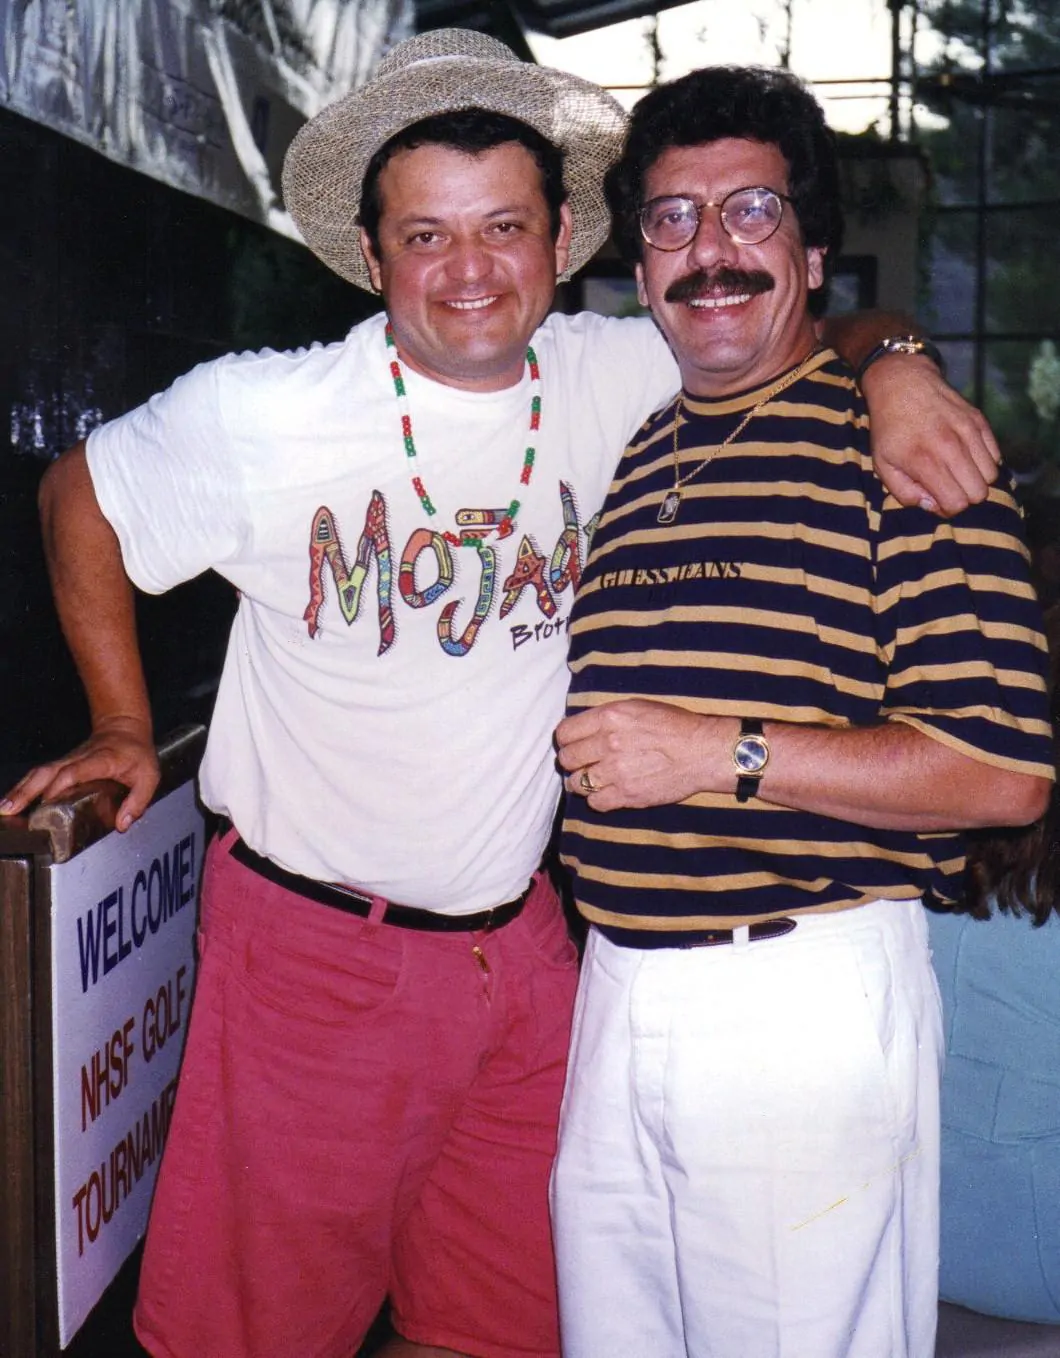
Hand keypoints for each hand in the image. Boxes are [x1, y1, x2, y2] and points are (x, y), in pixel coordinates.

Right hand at [0, 716, 159, 831]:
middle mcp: (78, 759)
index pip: (76, 771)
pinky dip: (23, 787)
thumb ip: (138, 800)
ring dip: (20, 790)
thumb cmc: (136, 753)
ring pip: (39, 773)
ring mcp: (67, 760)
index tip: (47, 801)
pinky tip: (11, 802)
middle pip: (48, 772)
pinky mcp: (61, 765)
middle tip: (11, 809)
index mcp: (100, 761)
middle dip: (28, 790)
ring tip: (4, 809)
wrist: (124, 727)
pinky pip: (39, 775)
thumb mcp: (149, 776)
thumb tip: (122, 824)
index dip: (60, 784)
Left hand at [556, 700, 732, 809]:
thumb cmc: (673, 726)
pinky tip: (608, 793)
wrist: (702, 751)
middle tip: (584, 762)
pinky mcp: (627, 795)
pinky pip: (595, 803)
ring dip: (582, 782)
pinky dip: (597, 800)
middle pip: (567, 758)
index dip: (565, 740)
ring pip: (576, 783)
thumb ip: (607, 717)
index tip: (572, 744)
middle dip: (572, 761)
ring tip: (595, 779)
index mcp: (609, 717)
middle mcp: (608, 743)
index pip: (564, 733)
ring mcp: (616, 771)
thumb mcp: (637, 707)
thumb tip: (583, 728)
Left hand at [863, 355, 999, 515]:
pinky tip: (965, 455)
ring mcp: (969, 432)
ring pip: (992, 475)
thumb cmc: (889, 430)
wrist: (902, 384)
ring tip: (956, 470)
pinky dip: (984, 461)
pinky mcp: (979, 420)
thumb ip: (905, 493)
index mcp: (925, 462)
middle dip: (964, 496)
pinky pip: (996, 454)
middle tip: (947, 485)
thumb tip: (932, 505)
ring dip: (976, 479)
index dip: (947, 508)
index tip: (936, 498)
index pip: (957, 503)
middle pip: (979, 493)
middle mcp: (951, 447)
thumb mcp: (883, 466)